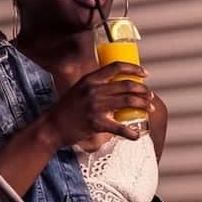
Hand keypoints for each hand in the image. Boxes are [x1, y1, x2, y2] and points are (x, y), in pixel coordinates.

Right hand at [39, 63, 154, 148]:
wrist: (52, 126)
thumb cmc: (66, 109)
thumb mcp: (79, 90)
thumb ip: (95, 86)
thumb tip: (116, 86)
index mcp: (90, 79)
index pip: (116, 67)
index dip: (134, 68)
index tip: (145, 73)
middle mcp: (93, 90)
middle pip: (126, 85)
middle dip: (143, 90)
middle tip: (150, 95)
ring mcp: (95, 106)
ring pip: (128, 101)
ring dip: (143, 105)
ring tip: (150, 109)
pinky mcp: (95, 123)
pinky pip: (119, 127)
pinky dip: (130, 132)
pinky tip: (137, 134)